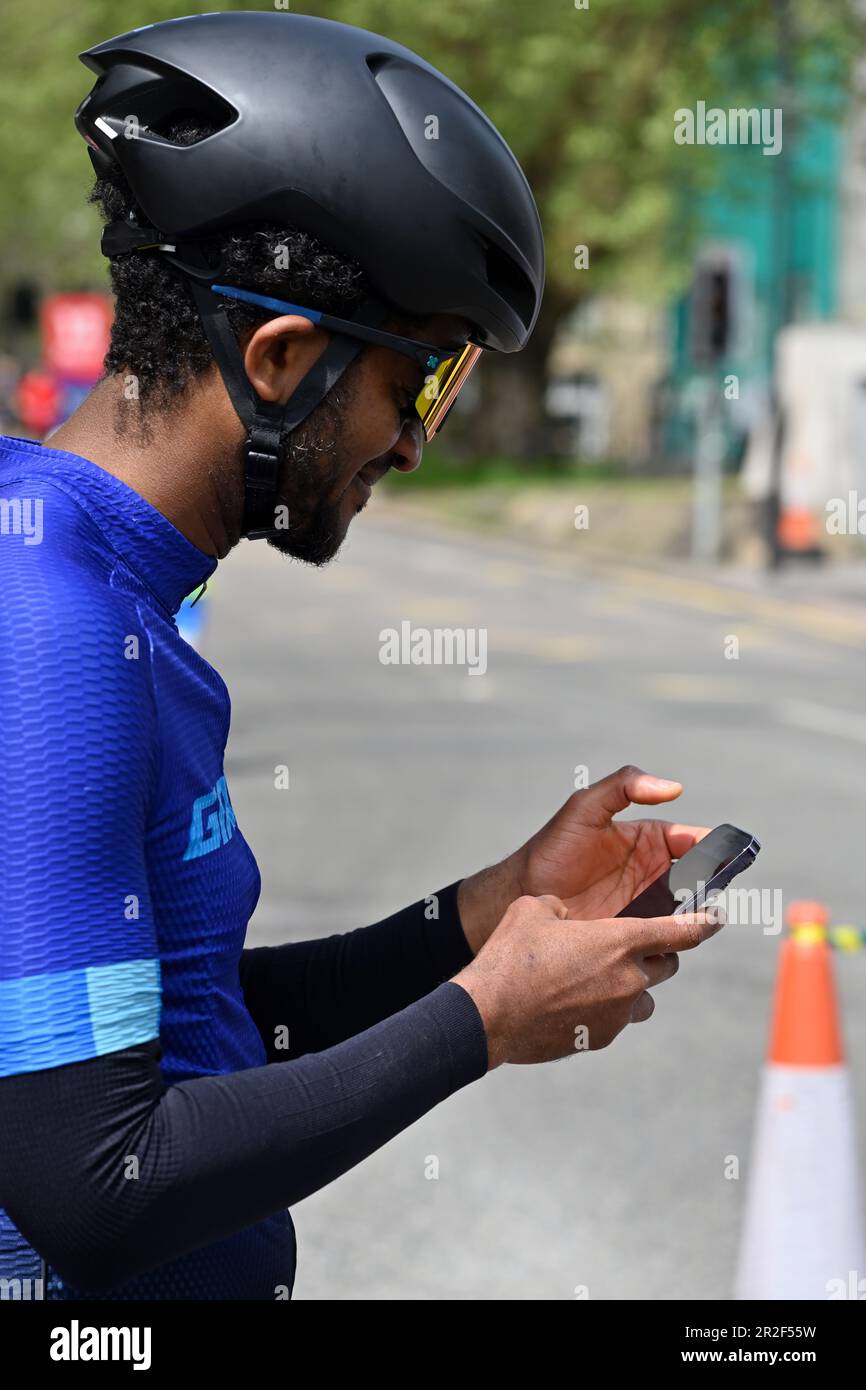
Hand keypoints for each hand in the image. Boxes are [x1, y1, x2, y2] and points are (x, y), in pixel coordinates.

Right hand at [452, 892, 724, 1067]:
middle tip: (631, 946)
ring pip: (644, 997)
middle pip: (666, 965)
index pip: (683, 932)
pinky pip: (617, 1019)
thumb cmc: (511, 957)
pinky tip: (573, 1001)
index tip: (718, 918)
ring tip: (597, 978)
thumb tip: (568, 917)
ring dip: (632, 986)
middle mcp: (629, 979)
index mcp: (620, 942)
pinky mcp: (601, 1038)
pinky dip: (606, 1007)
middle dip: (656, 954)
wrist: (488, 1015)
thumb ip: (564, 908)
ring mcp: (618, 1013)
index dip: (705, 922)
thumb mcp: (535, 910)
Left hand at [458, 765, 709, 951]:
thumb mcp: (584, 807)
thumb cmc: (552, 848)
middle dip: (713, 884)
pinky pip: (666, 937)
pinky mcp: (635, 934)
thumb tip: (675, 788)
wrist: (522, 894)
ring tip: (694, 919)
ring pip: (689, 911)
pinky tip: (674, 940)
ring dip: (697, 915)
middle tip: (713, 891)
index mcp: (650, 840)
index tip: (726, 856)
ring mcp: (647, 905)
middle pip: (700, 879)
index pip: (693, 841)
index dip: (714, 847)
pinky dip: (676, 939)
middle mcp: (655, 873)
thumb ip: (624, 786)